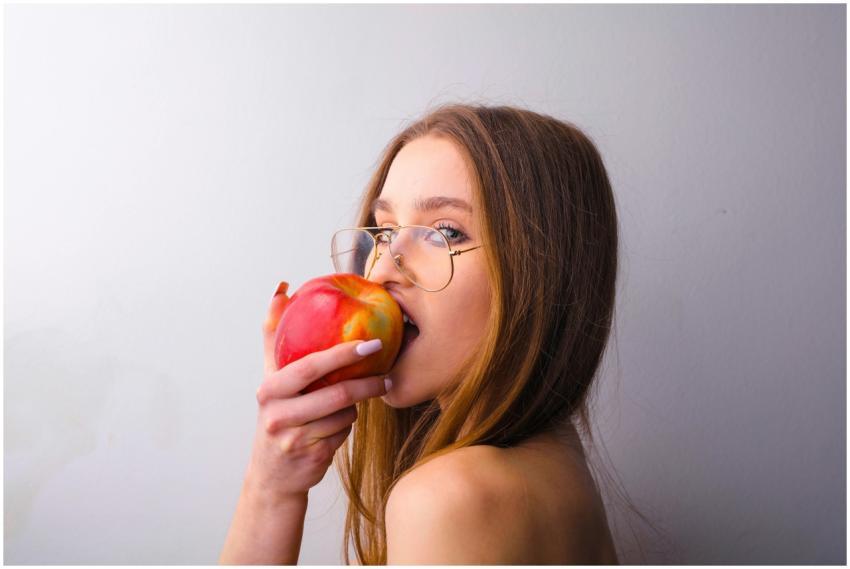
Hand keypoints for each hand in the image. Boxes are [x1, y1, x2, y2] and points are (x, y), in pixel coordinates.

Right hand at [247, 287, 389, 501]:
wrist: (273, 476)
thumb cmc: (279, 414)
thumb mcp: (272, 377)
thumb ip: (274, 335)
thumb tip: (281, 288)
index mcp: (270, 389)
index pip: (310, 366)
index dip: (341, 354)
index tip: (371, 342)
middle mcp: (278, 414)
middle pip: (334, 393)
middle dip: (365, 381)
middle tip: (387, 370)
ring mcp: (295, 439)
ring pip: (345, 413)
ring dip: (357, 404)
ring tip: (362, 395)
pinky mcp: (313, 456)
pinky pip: (345, 432)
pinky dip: (349, 424)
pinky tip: (344, 420)